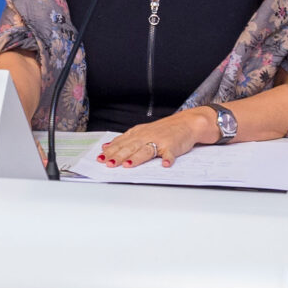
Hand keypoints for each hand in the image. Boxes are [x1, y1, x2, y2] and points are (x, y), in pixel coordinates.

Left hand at [98, 107, 217, 168]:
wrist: (186, 122)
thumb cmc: (164, 130)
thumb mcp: (142, 132)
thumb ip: (125, 139)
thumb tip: (107, 146)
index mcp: (138, 134)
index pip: (121, 143)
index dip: (111, 151)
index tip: (100, 158)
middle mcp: (146, 136)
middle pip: (130, 147)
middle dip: (118, 156)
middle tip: (109, 164)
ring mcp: (160, 141)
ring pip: (146, 150)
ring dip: (137, 158)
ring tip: (128, 165)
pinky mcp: (173, 146)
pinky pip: (170, 154)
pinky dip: (168, 159)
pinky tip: (165, 165)